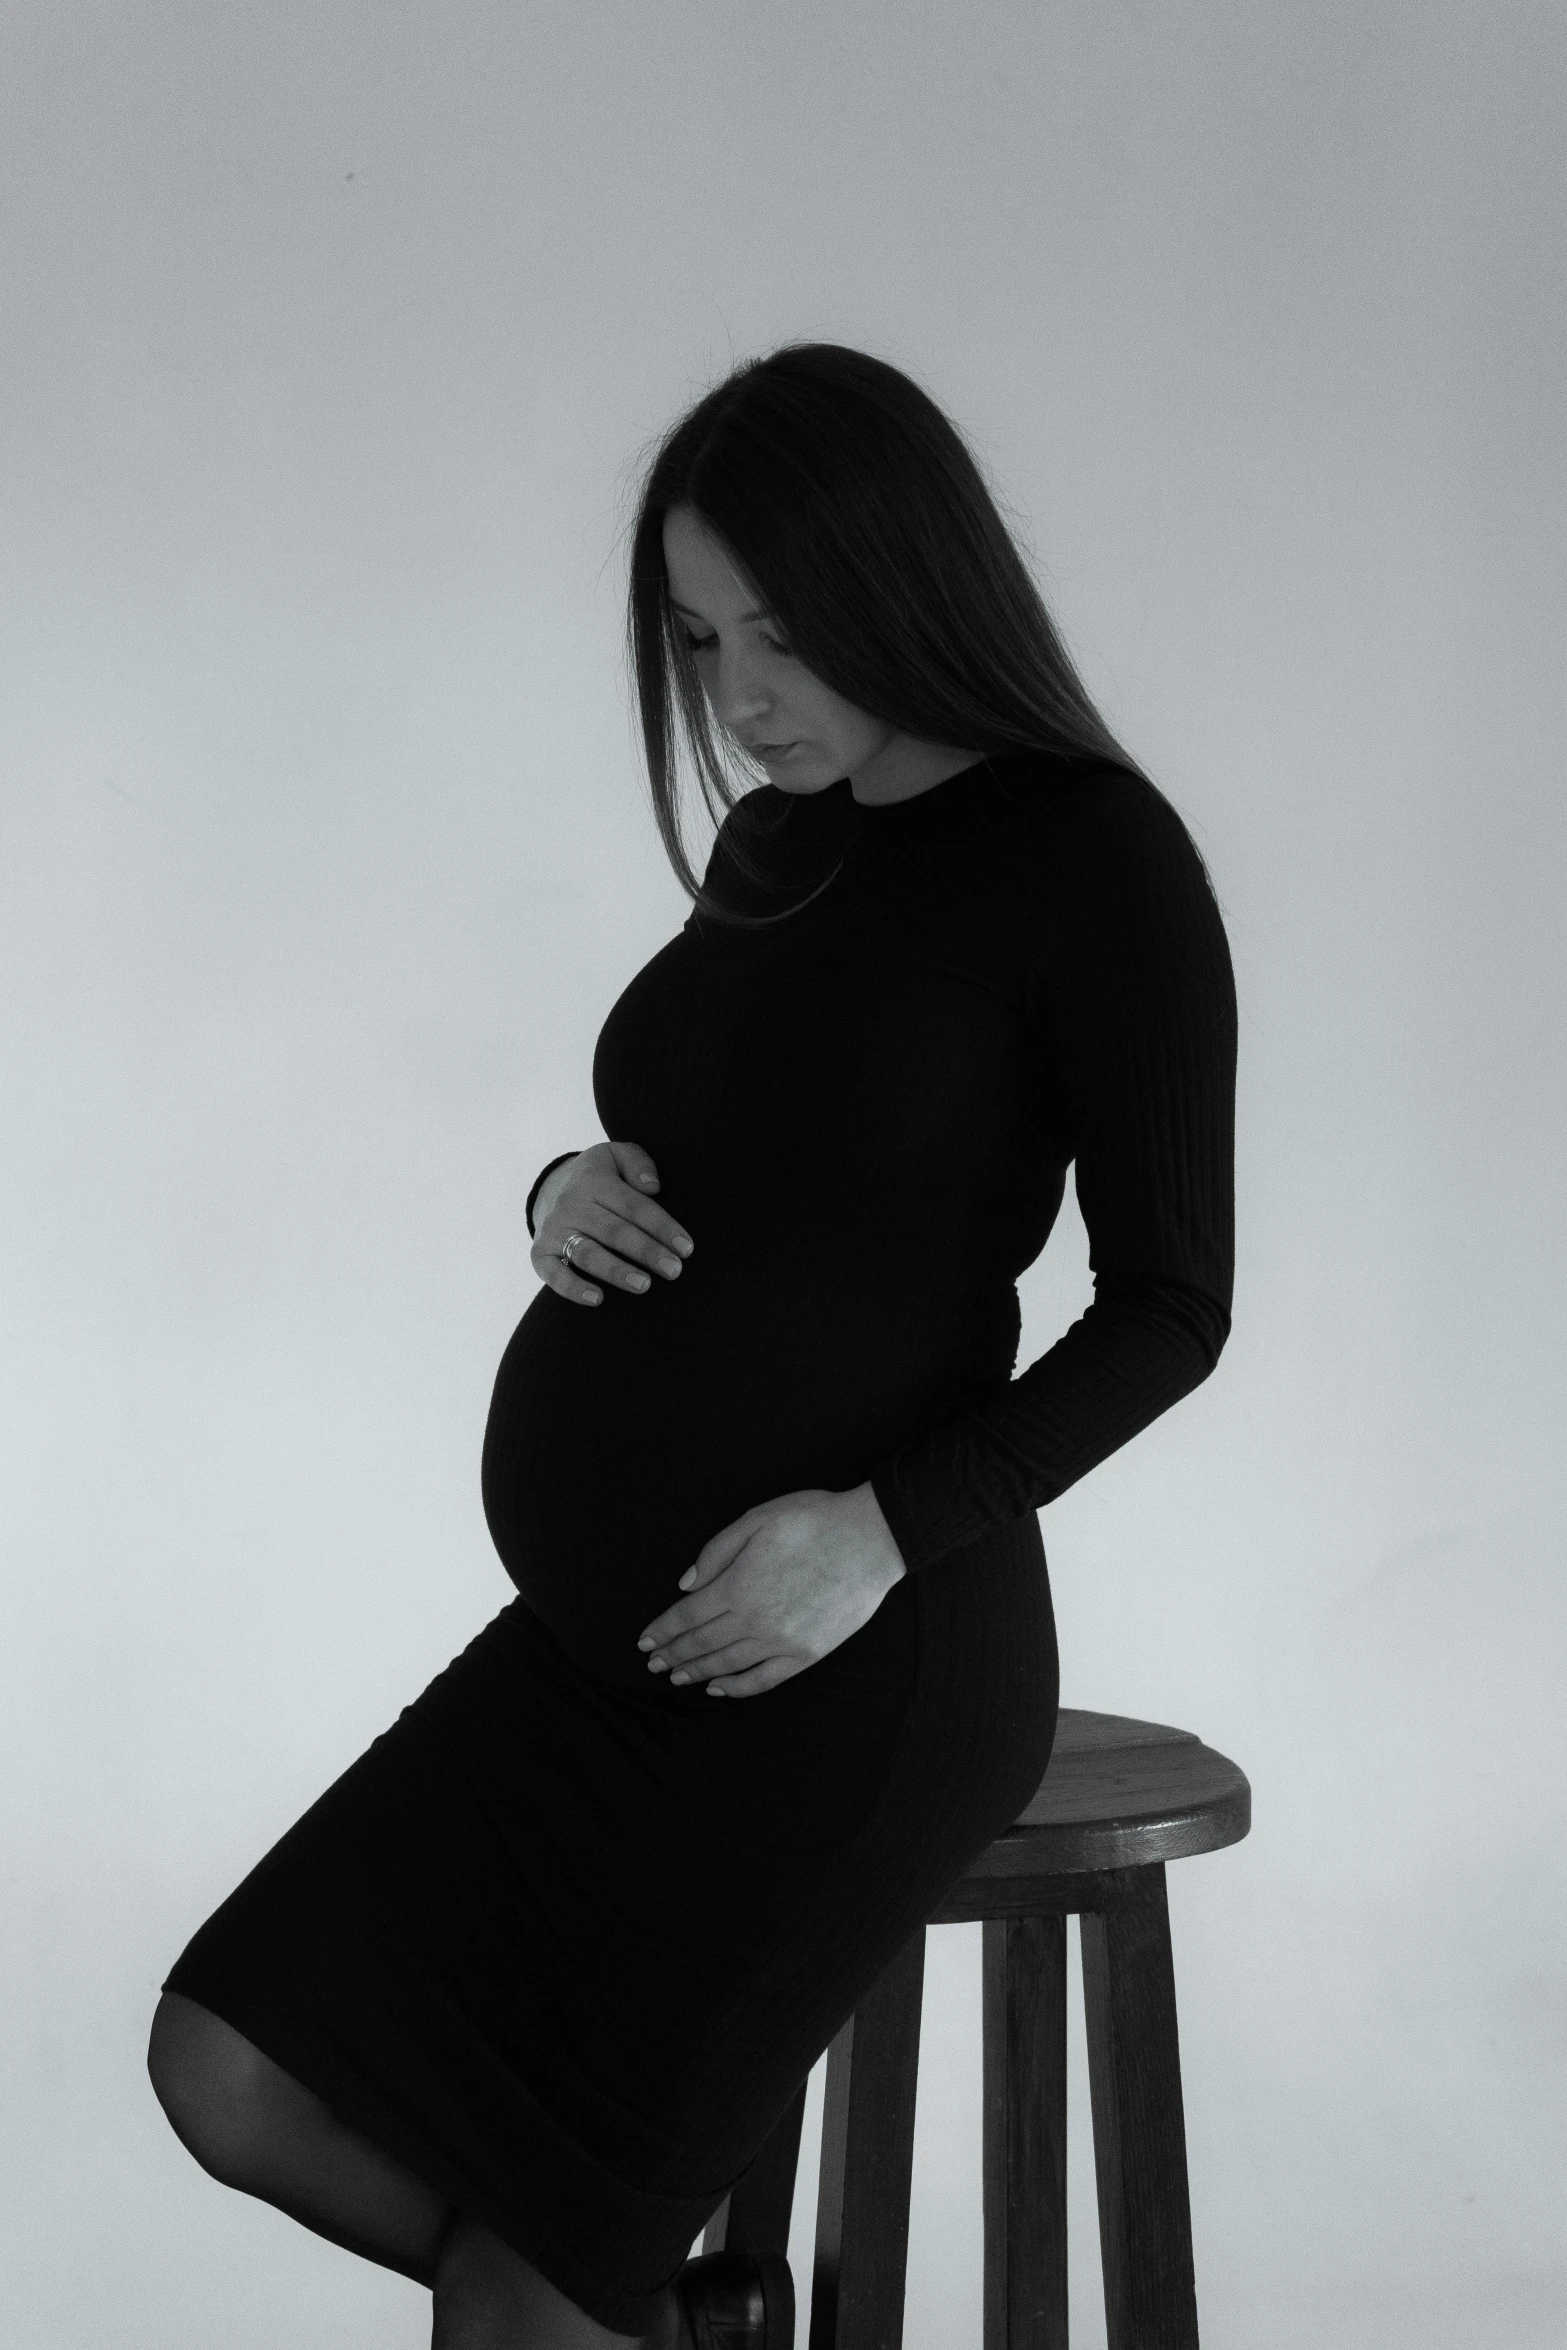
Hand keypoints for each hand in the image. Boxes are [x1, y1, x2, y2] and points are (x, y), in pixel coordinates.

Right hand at [531, 1140, 693, 1306]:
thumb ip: (638, 1162)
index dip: (662, 1227)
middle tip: (674, 1270)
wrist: (552, 1190)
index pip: (634, 1206)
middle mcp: (572, 1205)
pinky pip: (553, 1274)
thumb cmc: (601, 1177)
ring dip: (615, 1271)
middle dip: (646, 1252)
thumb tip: (653, 1187)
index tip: (686, 1248)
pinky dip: (572, 1288)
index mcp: (595, 1181)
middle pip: (614, 1231)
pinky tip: (597, 1299)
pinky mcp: (540, 1254)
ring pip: (587, 1253)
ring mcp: (554, 1230)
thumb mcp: (617, 1156)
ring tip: (644, 1286)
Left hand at [636, 1483, 907, 1698]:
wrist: (872, 1539)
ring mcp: (782, 1641)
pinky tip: (719, 1688)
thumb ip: (717, 1551)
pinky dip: (737, 1687)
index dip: (663, 1630)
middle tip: (654, 1662)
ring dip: (697, 1672)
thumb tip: (685, 1584)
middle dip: (673, 1654)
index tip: (644, 1641)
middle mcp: (756, 1620)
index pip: (688, 1616)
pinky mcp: (807, 1653)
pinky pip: (764, 1679)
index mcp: (739, 1585)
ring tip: (677, 1676)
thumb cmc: (814, 1520)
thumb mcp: (757, 1518)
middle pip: (702, 1644)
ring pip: (728, 1664)